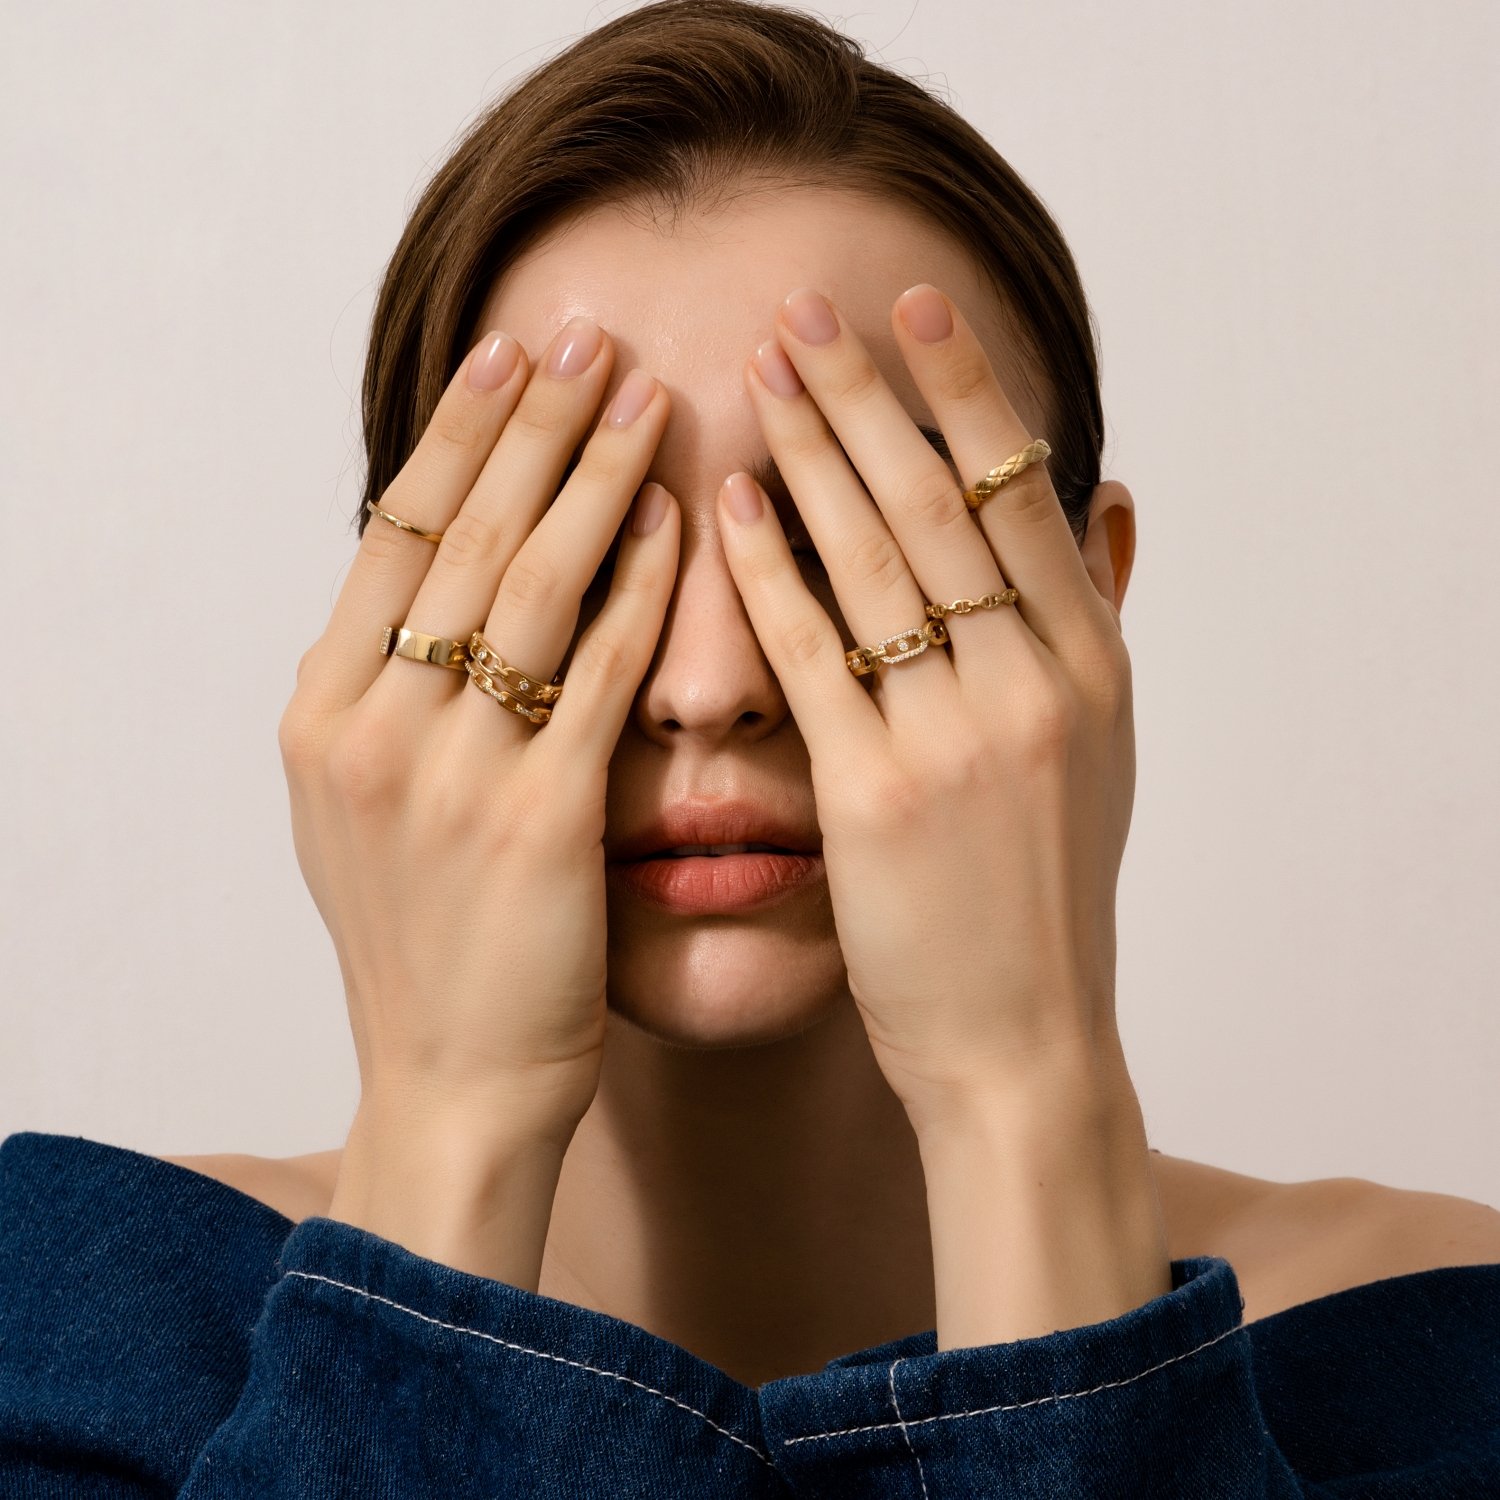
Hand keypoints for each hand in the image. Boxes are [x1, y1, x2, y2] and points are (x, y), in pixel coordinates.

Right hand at [277, 318, 678, 1143]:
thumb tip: (433, 583)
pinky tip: (684, 523)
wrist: (453, 1079)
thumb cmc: (427, 946)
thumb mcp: (365, 809)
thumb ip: (389, 696)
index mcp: (322, 715)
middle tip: (593, 335)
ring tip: (648, 397)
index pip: (393, 534)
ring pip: (533, 584)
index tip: (513, 356)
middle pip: (464, 536)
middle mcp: (371, 729)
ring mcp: (449, 774)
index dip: (458, 435)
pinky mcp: (537, 822)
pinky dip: (643, 590)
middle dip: (535, 426)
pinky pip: (600, 674)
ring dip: (596, 478)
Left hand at [716, 283, 1135, 1127]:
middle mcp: (1037, 687)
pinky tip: (727, 502)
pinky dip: (768, 571)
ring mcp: (960, 739)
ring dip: (814, 452)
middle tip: (807, 306)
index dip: (967, 388)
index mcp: (1094, 668)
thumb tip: (1105, 498)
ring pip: (879, 558)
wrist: (1024, 1042)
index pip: (1025, 492)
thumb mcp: (1098, 751)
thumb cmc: (1043, 897)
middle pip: (945, 503)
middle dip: (872, 393)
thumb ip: (1094, 622)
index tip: (914, 305)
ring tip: (761, 369)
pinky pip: (813, 656)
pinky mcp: (878, 798)